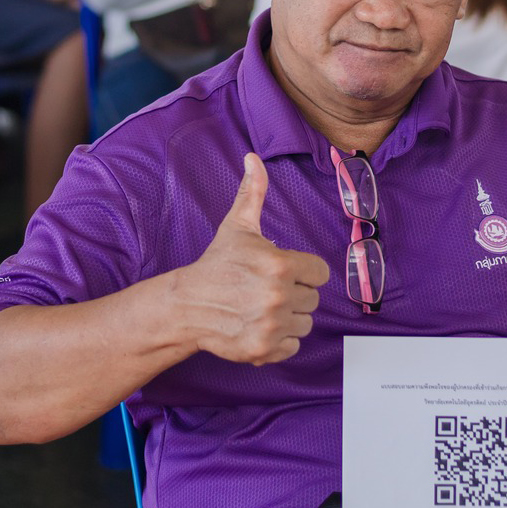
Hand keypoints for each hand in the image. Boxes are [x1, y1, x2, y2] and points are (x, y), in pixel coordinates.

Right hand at [171, 153, 329, 365]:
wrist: (188, 305)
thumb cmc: (217, 265)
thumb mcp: (237, 227)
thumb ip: (253, 193)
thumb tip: (253, 158)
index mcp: (279, 264)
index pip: (319, 272)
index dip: (302, 270)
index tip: (281, 271)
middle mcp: (279, 296)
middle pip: (312, 299)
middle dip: (294, 293)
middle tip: (265, 289)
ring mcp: (272, 325)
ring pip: (305, 323)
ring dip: (288, 318)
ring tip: (262, 307)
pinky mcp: (264, 349)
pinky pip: (293, 346)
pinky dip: (280, 340)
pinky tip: (259, 326)